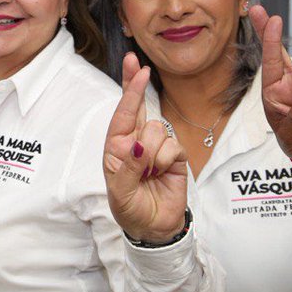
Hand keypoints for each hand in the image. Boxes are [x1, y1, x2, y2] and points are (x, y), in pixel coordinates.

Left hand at [103, 53, 190, 242]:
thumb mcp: (120, 192)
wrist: (154, 227)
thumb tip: (139, 144)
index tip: (136, 68)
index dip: (129, 91)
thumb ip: (128, 167)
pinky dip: (166, 160)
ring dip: (152, 152)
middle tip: (137, 64)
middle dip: (137, 86)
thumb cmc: (130, 208)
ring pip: (157, 129)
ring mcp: (156, 147)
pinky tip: (162, 173)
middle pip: (139, 107)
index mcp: (116, 147)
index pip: (122, 114)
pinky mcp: (175, 156)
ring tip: (149, 174)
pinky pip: (172, 145)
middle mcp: (135, 142)